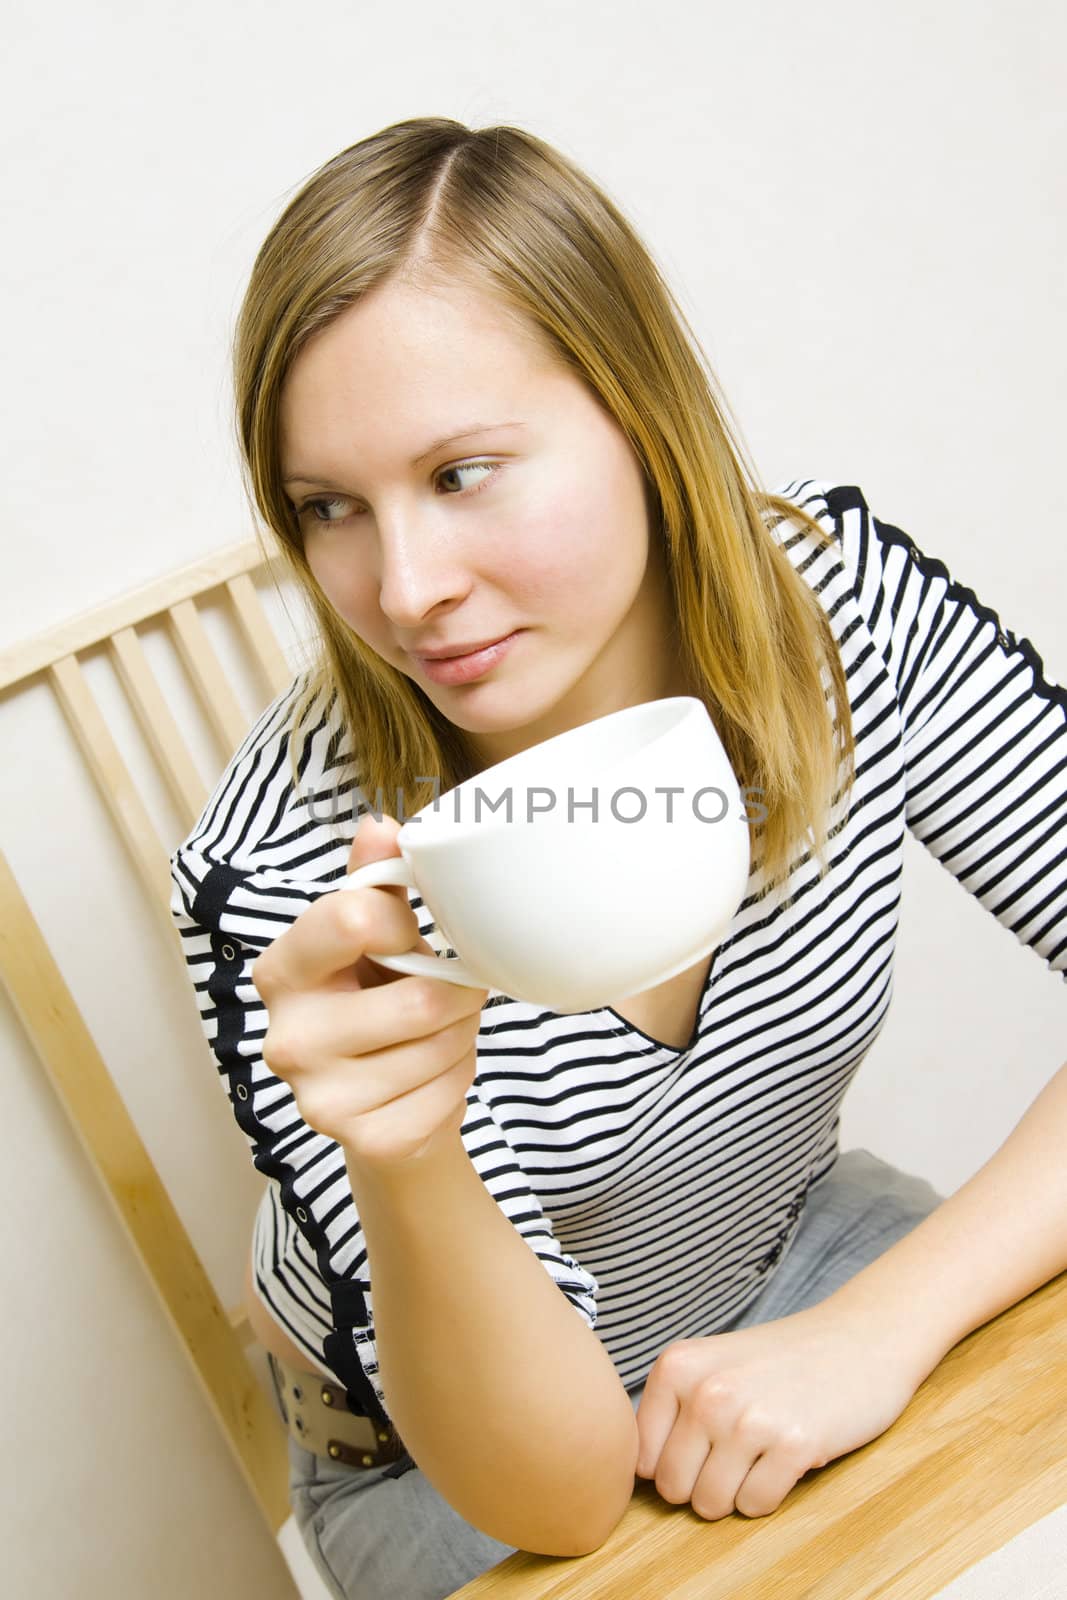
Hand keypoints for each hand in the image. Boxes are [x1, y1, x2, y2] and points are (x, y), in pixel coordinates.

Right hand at [251, 813, 488, 1168]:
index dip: (403, 922)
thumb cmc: (378, 998)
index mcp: (281, 971)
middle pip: (419, 998)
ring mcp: (320, 1099)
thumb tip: (379, 825)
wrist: (384, 1102)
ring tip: (438, 1031)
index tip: (407, 933)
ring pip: (441, 1044)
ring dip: (460, 1034)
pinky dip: (457, 1079)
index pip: (355, 918)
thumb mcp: (373, 935)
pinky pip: (449, 1093)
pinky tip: (430, 1075)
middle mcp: (286, 1039)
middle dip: (455, 992)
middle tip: (447, 991)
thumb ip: (374, 879)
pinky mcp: (364, 1141)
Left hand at [634, 1303, 919, 1519]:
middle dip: (702, 1484)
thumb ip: (670, 1410)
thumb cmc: (779, 1360)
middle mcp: (706, 1390)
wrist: (857, 1338)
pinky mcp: (794, 1444)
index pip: (640, 1459)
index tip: (703, 1445)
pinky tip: (786, 1458)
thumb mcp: (710, 1365)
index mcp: (676, 1367)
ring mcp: (749, 1417)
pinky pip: (756, 1507)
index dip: (672, 1464)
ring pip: (710, 1504)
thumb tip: (632, 1475)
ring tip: (760, 1453)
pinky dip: (770, 1495)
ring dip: (736, 1493)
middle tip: (737, 1453)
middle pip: (673, 1489)